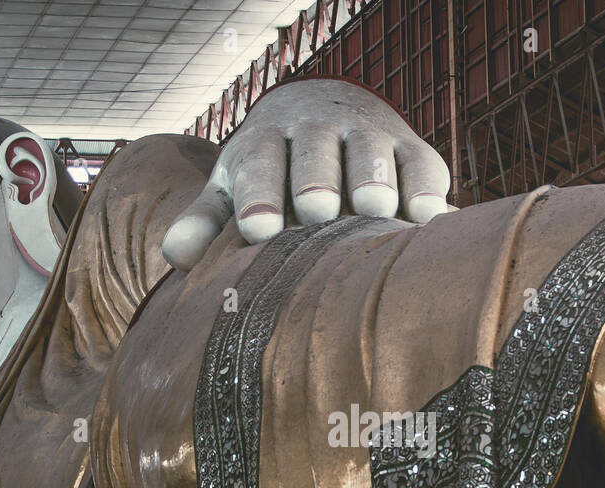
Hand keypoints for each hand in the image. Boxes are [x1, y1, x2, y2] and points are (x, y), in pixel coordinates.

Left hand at [162, 78, 451, 269]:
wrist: (326, 112)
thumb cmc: (272, 170)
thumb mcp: (234, 188)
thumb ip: (206, 222)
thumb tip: (176, 258)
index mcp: (267, 141)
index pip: (259, 162)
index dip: (258, 193)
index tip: (258, 228)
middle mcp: (318, 131)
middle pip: (315, 152)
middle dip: (315, 178)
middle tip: (316, 209)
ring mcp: (368, 136)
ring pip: (371, 151)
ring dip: (374, 176)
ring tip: (376, 209)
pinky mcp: (412, 150)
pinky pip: (423, 165)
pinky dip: (427, 189)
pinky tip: (429, 216)